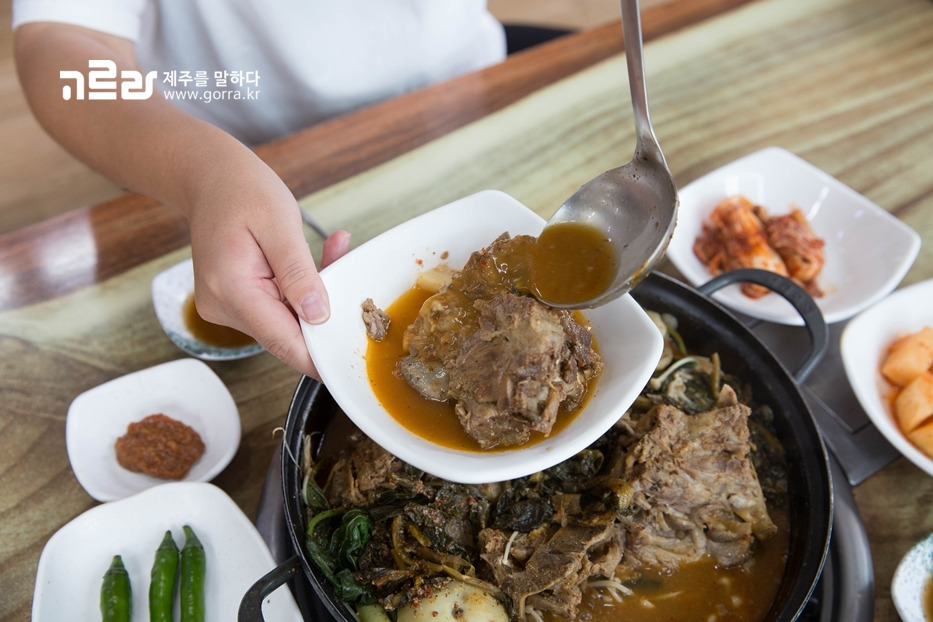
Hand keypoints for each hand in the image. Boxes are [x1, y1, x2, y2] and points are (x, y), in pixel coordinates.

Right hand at [186, 163, 349, 378]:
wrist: (209, 177)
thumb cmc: (241, 190)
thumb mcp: (279, 224)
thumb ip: (299, 273)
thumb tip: (318, 317)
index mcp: (231, 290)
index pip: (282, 341)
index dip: (319, 356)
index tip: (351, 359)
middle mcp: (223, 307)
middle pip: (288, 332)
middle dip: (324, 310)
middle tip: (344, 264)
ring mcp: (227, 307)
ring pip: (287, 319)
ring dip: (313, 294)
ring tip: (330, 250)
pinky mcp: (236, 302)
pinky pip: (278, 306)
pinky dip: (300, 288)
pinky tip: (310, 259)